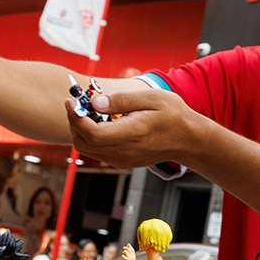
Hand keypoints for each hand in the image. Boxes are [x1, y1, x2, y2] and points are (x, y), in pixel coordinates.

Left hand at [63, 85, 208, 170]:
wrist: (188, 140)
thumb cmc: (174, 115)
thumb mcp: (152, 98)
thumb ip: (121, 100)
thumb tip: (95, 102)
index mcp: (130, 135)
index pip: (91, 132)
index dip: (75, 117)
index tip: (71, 101)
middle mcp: (123, 152)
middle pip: (82, 143)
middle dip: (74, 122)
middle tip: (77, 103)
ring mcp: (121, 159)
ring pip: (87, 149)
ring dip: (80, 129)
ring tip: (88, 110)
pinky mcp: (121, 161)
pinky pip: (97, 151)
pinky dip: (91, 136)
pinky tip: (100, 121)